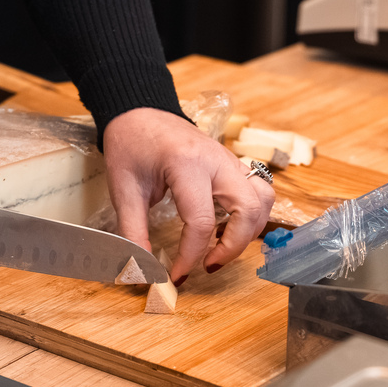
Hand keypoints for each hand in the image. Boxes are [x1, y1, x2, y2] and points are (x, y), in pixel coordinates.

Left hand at [102, 107, 273, 283]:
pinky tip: (223, 228)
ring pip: (263, 199)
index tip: (176, 275)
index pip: (201, 221)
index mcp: (187, 164)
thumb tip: (142, 270)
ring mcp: (230, 160)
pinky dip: (249, 216)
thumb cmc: (130, 145)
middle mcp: (217, 161)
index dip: (190, 256)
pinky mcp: (233, 164)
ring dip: (249, 231)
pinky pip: (257, 191)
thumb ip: (133, 231)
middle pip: (249, 209)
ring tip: (219, 248)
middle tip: (208, 265)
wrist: (139, 111)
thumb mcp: (124, 189)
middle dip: (233, 247)